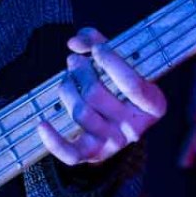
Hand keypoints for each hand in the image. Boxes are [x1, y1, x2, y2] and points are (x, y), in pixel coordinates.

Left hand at [37, 27, 167, 163]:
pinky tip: (42, 124)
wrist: (121, 117)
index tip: (98, 49)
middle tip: (74, 61)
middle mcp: (136, 128)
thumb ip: (98, 42)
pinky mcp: (94, 154)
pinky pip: (72, 154)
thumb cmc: (120, 81)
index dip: (111, 62)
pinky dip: (54, 141)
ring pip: (81, 114)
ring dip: (67, 89)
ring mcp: (115, 143)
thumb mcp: (120, 59)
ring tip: (68, 78)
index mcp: (153, 105)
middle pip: (97, 96)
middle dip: (81, 72)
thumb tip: (74, 43)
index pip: (133, 85)